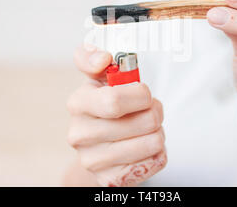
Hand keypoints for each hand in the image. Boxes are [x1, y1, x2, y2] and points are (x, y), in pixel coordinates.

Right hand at [66, 45, 166, 186]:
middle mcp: (79, 134)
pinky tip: (144, 148)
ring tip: (147, 129)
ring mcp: (92, 160)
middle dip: (157, 112)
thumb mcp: (101, 78)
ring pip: (153, 142)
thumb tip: (103, 57)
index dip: (140, 95)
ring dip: (158, 133)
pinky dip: (158, 153)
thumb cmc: (107, 104)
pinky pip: (154, 162)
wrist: (100, 145)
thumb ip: (95, 59)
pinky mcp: (109, 179)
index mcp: (78, 103)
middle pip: (144, 121)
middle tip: (152, 109)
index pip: (114, 100)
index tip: (144, 92)